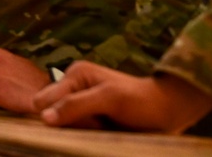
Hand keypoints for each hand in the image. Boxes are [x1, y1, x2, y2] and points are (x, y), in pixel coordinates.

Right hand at [33, 60, 211, 132]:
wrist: (168, 113)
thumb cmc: (142, 102)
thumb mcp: (109, 99)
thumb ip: (75, 105)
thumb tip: (44, 118)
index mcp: (75, 74)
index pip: (43, 101)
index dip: (55, 116)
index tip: (83, 121)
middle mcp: (73, 87)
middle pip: (49, 115)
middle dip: (68, 124)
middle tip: (96, 123)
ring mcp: (80, 103)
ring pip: (62, 126)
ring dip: (78, 132)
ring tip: (103, 127)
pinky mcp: (88, 118)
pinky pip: (74, 132)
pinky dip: (84, 136)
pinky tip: (103, 132)